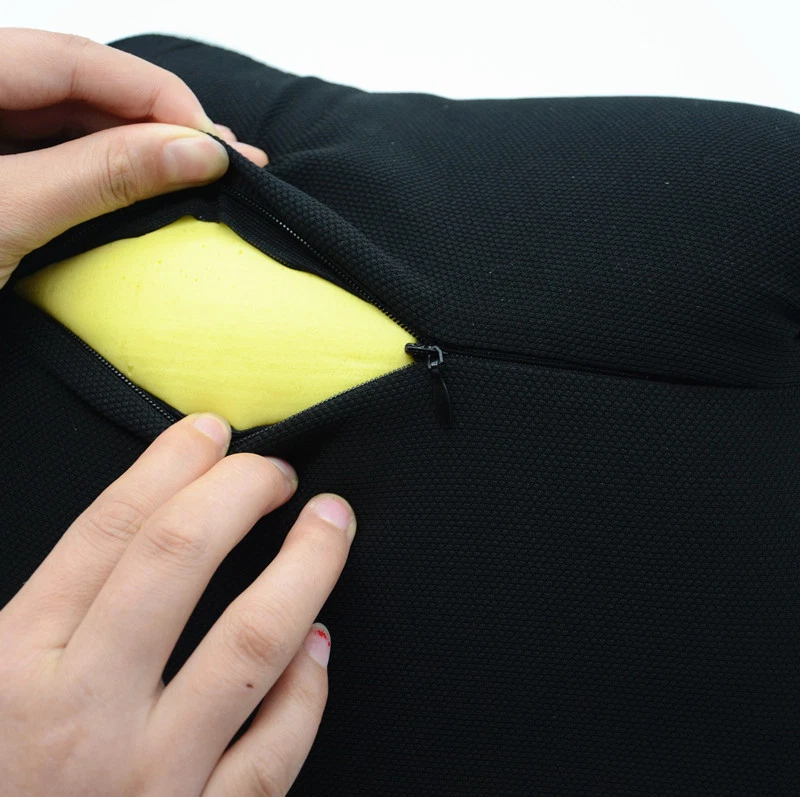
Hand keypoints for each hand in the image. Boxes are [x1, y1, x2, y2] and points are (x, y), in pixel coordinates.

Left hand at [0, 28, 268, 290]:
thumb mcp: (11, 213)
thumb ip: (101, 175)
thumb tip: (198, 153)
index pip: (76, 59)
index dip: (156, 96)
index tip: (215, 143)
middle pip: (81, 86)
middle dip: (159, 123)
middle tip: (226, 160)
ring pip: (74, 118)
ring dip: (142, 148)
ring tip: (204, 173)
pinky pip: (59, 151)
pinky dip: (108, 170)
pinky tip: (151, 184)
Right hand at [0, 412, 355, 795]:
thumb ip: (43, 613)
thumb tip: (113, 539)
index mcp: (15, 667)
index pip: (108, 531)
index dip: (168, 466)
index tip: (208, 433)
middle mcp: (83, 714)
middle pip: (178, 561)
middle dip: (238, 493)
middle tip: (274, 470)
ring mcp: (148, 776)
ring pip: (251, 642)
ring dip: (305, 569)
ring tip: (331, 523)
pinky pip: (272, 753)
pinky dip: (307, 693)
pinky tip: (323, 647)